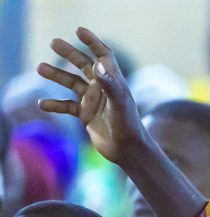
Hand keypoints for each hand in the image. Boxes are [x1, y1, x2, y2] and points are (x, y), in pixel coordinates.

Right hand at [36, 27, 145, 164]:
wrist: (128, 151)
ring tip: (40, 68)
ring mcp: (93, 101)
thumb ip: (110, 84)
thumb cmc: (129, 127)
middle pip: (84, 65)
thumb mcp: (120, 105)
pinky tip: (42, 104)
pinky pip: (66, 106)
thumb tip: (98, 65)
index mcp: (114, 82)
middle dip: (69, 53)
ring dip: (56, 75)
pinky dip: (54, 104)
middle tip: (53, 42)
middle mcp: (102, 88)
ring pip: (71, 83)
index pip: (104, 56)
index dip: (93, 42)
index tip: (79, 31)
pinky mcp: (85, 114)